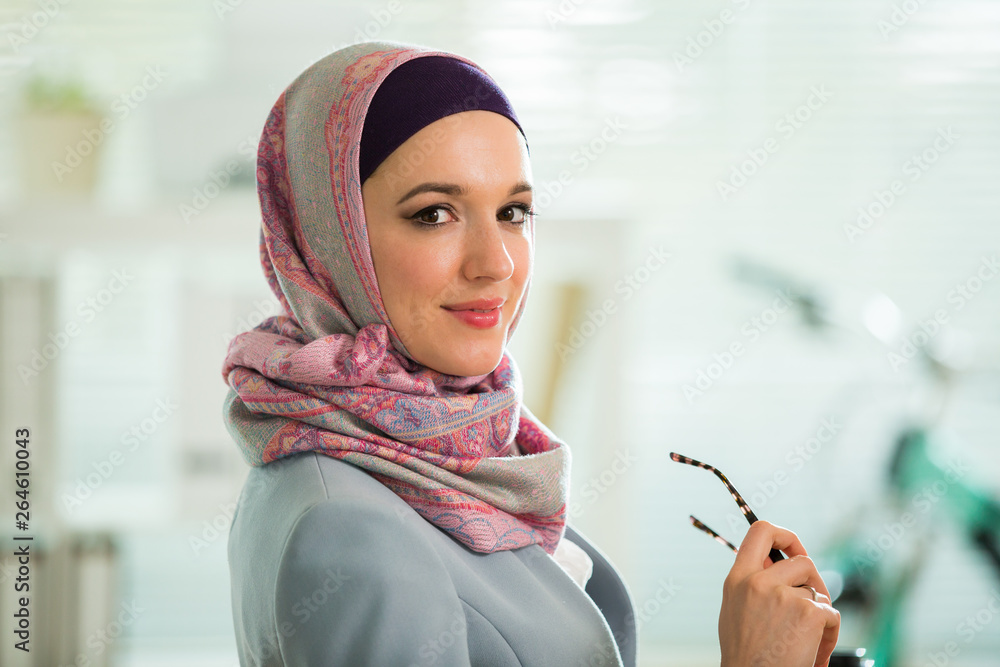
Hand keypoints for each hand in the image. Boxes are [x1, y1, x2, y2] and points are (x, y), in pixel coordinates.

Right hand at [718, 521, 839, 666]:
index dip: (784, 535)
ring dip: (819, 612)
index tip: (793, 548)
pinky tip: (814, 651)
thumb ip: (751, 582)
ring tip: (808, 638)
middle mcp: (759, 582)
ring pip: (817, 591)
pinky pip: (830, 613)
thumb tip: (771, 560)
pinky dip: (829, 633)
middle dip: (814, 581)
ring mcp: (784, 596)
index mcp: (738, 578)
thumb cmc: (745, 653)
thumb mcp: (735, 609)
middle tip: (815, 599)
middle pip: (802, 561)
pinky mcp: (808, 613)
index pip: (761, 531)